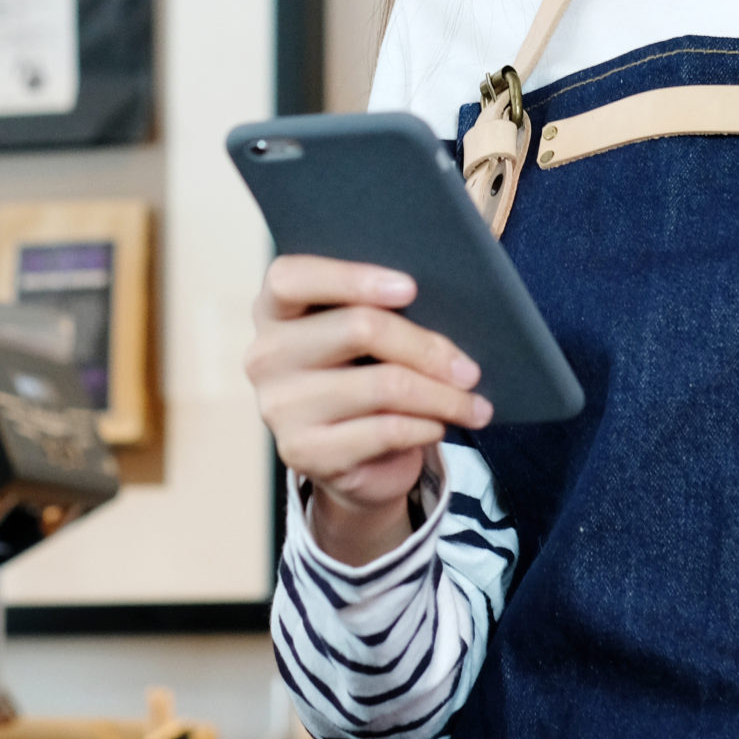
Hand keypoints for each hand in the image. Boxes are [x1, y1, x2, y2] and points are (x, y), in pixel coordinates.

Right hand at [244, 254, 490, 564]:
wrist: (353, 461)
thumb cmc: (364, 376)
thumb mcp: (364, 337)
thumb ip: (382, 308)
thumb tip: (445, 303)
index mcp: (273, 310)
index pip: (291, 278)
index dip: (351, 277)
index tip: (410, 288)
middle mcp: (265, 356)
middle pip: (357, 328)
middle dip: (426, 347)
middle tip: (469, 367)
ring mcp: (280, 407)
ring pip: (382, 385)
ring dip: (441, 396)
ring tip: (472, 402)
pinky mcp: (304, 452)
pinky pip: (384, 431)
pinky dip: (425, 426)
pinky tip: (441, 424)